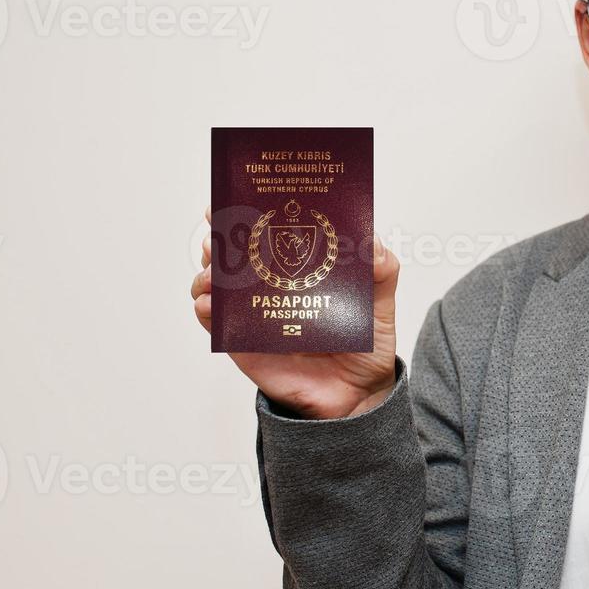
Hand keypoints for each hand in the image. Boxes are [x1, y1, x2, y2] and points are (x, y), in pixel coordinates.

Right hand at [191, 206, 399, 418]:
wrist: (359, 393)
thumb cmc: (367, 341)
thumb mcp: (381, 300)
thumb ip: (381, 269)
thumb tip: (372, 243)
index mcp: (299, 265)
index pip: (269, 230)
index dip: (250, 211)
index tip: (239, 195)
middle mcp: (270, 284)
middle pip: (233, 252)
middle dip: (219, 237)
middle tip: (219, 234)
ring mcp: (254, 313)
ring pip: (215, 284)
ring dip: (207, 272)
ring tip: (214, 273)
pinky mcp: (243, 344)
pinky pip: (215, 325)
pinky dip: (207, 311)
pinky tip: (209, 304)